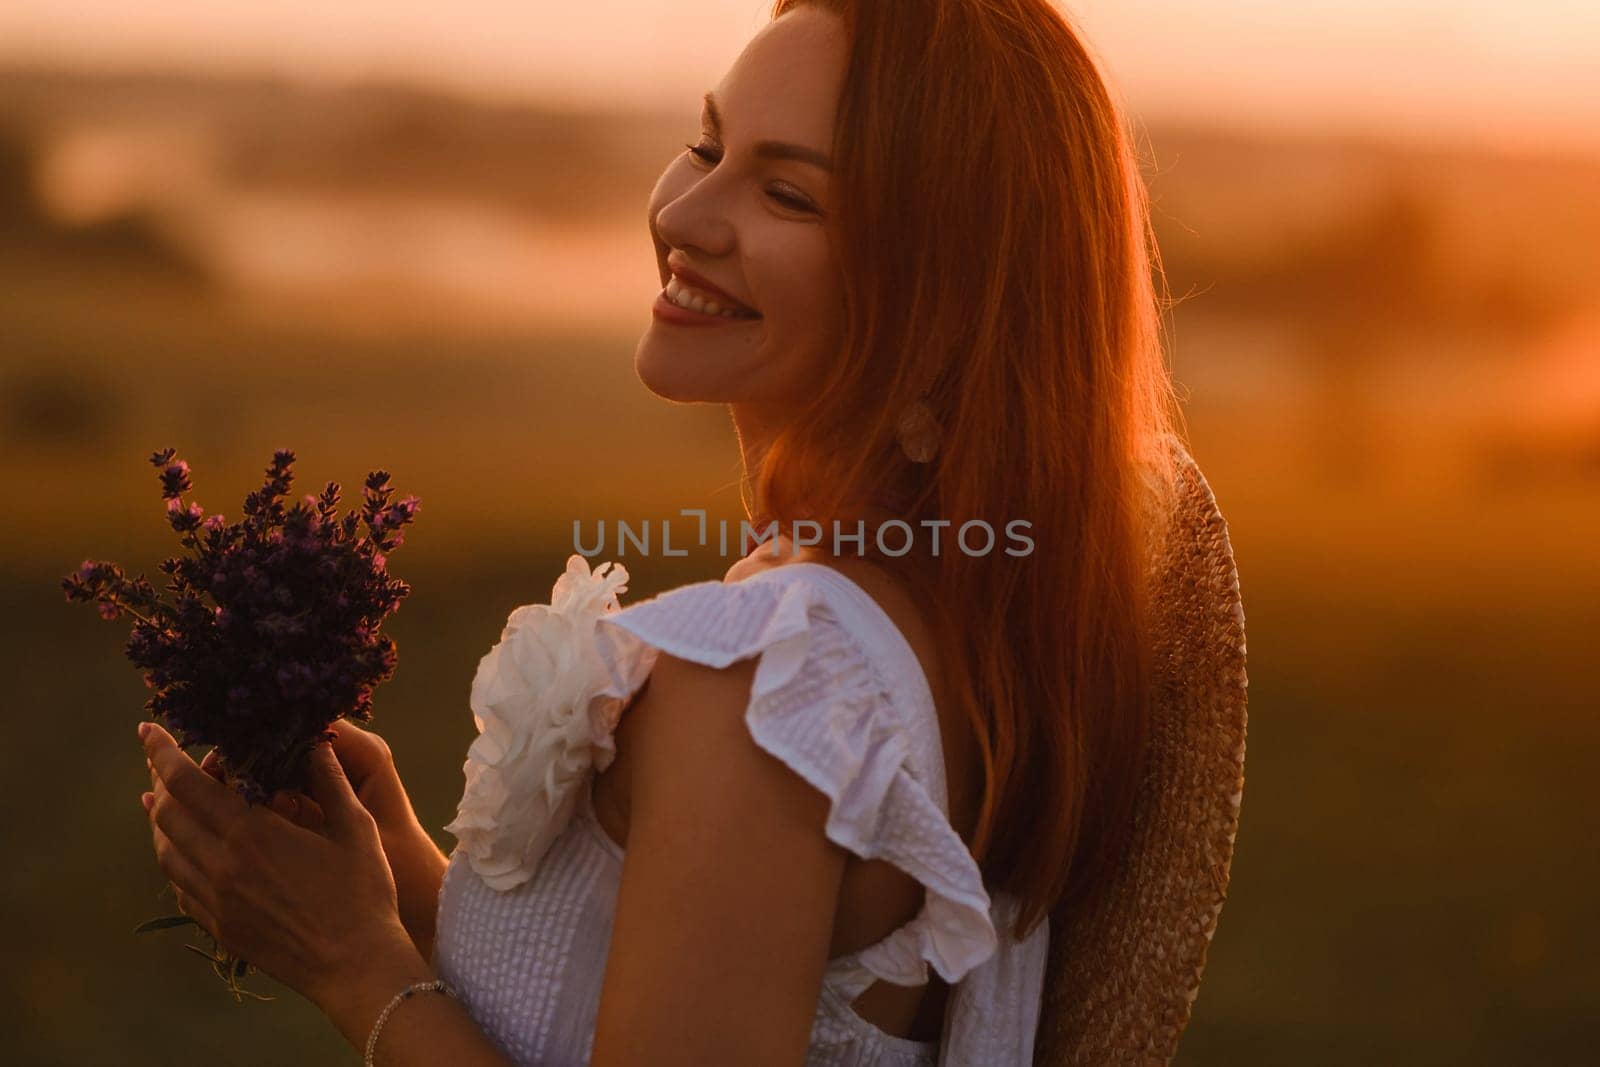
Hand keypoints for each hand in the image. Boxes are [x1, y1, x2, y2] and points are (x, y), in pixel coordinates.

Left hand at [139, 722, 419, 1005]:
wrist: (355, 964)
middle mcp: (221, 865)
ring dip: (161, 820)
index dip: (162, 753)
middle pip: (167, 814)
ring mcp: (215, 900)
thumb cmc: (363, 891)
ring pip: (166, 851)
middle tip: (163, 761)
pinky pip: (180, 885)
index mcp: (251, 834)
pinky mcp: (219, 926)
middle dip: (159, 780)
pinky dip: (174, 857)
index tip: (149, 729)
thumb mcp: (355, 826)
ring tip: (163, 800)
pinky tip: (185, 849)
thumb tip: (315, 739)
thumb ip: (328, 779)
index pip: (187, 783)